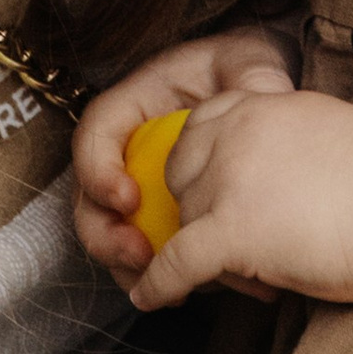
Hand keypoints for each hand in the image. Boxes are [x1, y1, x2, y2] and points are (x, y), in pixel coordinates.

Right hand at [73, 27, 299, 280]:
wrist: (262, 95)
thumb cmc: (248, 70)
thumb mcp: (251, 63)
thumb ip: (251, 80)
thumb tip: (259, 105)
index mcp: (136, 103)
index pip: (95, 133)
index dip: (98, 171)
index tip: (129, 199)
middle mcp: (126, 149)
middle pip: (90, 198)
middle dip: (106, 235)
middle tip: (143, 257)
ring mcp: (139, 186)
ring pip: (112, 234)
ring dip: (130, 267)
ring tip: (168, 287)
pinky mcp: (160, 218)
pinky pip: (146, 251)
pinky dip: (161, 277)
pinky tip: (191, 291)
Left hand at [125, 85, 352, 310]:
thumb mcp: (330, 135)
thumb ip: (291, 145)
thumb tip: (281, 183)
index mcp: (261, 107)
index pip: (202, 128)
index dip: (204, 165)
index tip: (216, 191)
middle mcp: (233, 135)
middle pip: (183, 176)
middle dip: (197, 207)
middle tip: (230, 240)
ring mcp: (226, 183)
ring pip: (185, 224)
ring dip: (201, 252)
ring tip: (241, 278)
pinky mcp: (228, 231)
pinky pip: (175, 262)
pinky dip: (158, 283)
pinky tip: (149, 299)